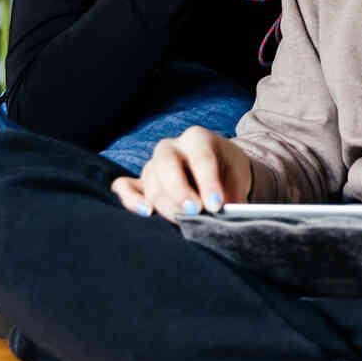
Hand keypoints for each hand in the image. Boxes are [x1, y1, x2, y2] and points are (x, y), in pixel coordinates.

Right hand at [111, 125, 253, 219]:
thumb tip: (226, 217)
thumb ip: (231, 195)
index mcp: (198, 139)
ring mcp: (153, 163)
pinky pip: (124, 187)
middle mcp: (171, 147)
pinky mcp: (141, 181)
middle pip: (167, 166)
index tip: (216, 205)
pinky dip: (131, 200)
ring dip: (167, 206)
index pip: (201, 158)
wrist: (218, 170)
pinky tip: (146, 212)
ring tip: (184, 221)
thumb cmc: (227, 173)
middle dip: (180, 191)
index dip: (208, 183)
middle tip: (195, 212)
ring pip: (152, 184)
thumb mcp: (237, 177)